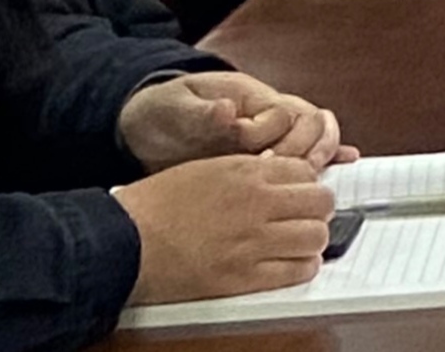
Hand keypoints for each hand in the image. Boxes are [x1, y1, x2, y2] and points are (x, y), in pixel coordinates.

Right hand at [116, 152, 332, 304]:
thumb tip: (272, 177)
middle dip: (317, 210)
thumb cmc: (154, 206)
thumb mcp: (204, 169)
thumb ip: (243, 172)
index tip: (301, 193)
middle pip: (320, 201)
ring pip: (316, 236)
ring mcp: (253, 240)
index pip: (306, 171)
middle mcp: (257, 202)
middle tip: (307, 218)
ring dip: (313, 239)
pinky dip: (302, 267)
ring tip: (301, 243)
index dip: (306, 184)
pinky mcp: (244, 276)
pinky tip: (293, 264)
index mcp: (245, 171)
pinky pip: (297, 271)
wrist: (124, 241)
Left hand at [117, 71, 353, 170]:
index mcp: (251, 98)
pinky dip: (325, 160)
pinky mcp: (263, 157)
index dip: (283, 138)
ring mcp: (270, 135)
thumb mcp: (175, 108)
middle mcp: (268, 115)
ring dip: (317, 162)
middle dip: (307, 153)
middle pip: (312, 127)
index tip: (265, 160)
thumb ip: (201, 112)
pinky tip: (341, 168)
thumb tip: (226, 111)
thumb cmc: (164, 112)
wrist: (147, 126)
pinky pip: (303, 156)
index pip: (288, 114)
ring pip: (314, 141)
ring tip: (308, 187)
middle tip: (288, 179)